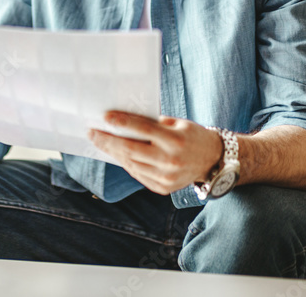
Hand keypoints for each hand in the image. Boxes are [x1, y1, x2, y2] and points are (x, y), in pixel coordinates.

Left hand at [88, 112, 223, 194]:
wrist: (214, 161)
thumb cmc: (192, 136)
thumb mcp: (177, 123)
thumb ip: (153, 123)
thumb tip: (123, 120)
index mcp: (175, 140)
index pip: (144, 130)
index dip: (123, 123)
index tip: (105, 117)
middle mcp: (170, 161)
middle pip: (131, 150)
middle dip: (108, 141)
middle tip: (92, 133)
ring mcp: (166, 178)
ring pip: (131, 164)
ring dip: (113, 152)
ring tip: (100, 141)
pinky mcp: (162, 188)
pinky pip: (137, 174)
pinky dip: (125, 163)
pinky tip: (116, 153)